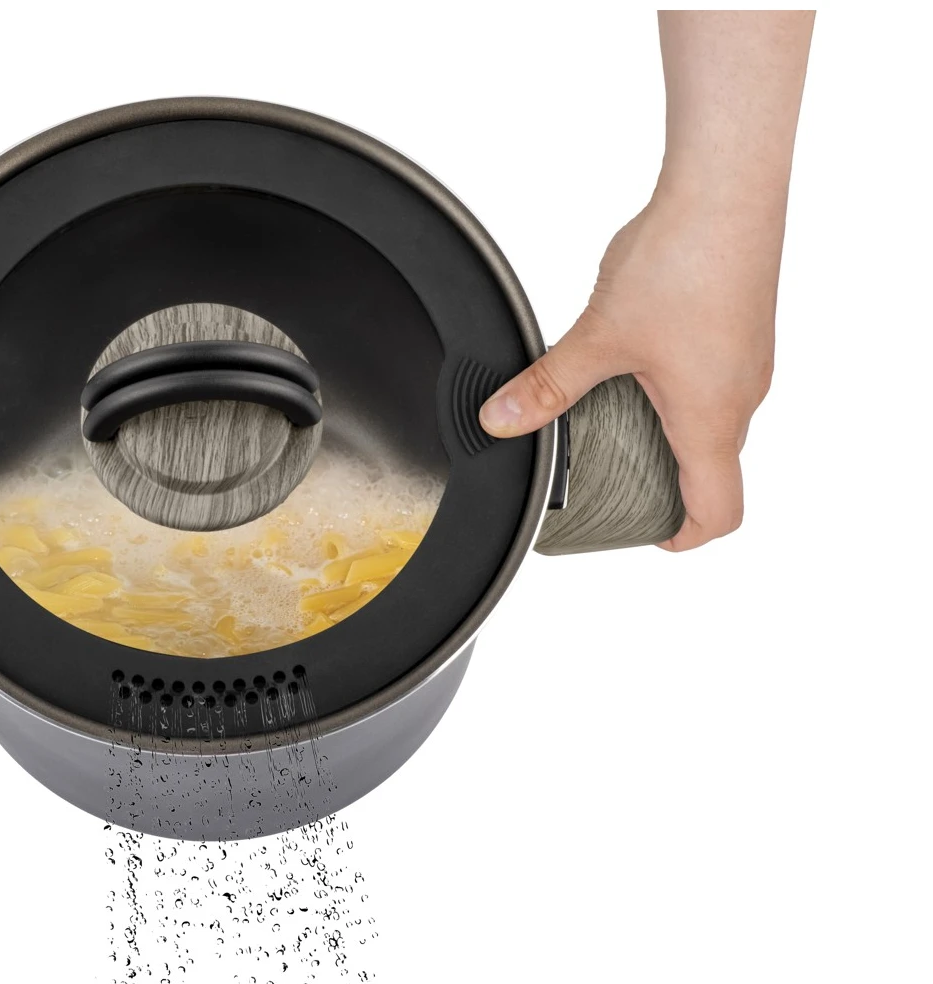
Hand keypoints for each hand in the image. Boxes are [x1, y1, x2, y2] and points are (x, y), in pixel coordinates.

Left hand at [479, 188, 776, 551]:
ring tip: (614, 420)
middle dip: (665, 487)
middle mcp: (741, 398)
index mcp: (712, 419)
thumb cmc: (684, 257)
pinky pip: (717, 384)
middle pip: (714, 472)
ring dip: (669, 436)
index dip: (684, 536)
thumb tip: (501, 420)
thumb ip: (547, 388)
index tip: (648, 532)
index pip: (719, 512)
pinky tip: (635, 365)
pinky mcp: (743, 329)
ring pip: (714, 426)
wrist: (729, 180)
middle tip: (612, 478)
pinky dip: (679, 396)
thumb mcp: (598, 338)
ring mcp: (748, 362)